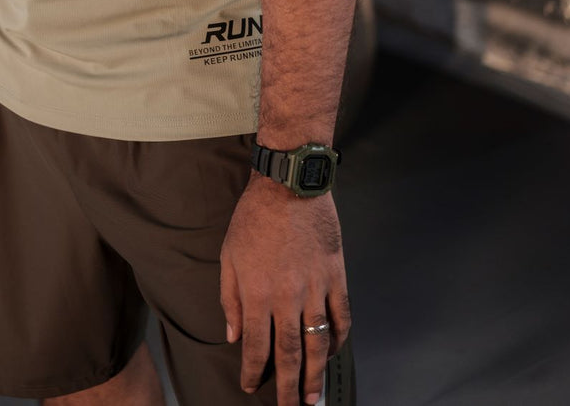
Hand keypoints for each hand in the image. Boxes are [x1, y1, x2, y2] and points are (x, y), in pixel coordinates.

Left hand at [219, 172, 349, 404]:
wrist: (289, 185)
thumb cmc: (254, 217)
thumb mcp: (228, 255)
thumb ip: (230, 299)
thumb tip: (233, 335)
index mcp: (257, 293)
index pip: (256, 346)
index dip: (254, 371)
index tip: (251, 386)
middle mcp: (287, 297)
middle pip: (290, 354)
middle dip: (289, 387)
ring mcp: (315, 289)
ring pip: (318, 343)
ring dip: (317, 375)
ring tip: (315, 398)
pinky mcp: (336, 277)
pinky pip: (341, 318)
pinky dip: (338, 339)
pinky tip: (333, 352)